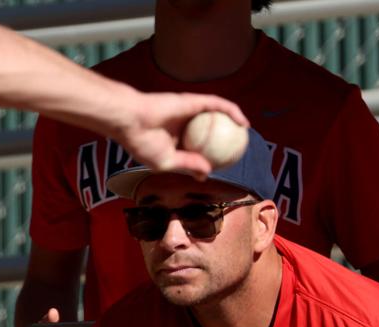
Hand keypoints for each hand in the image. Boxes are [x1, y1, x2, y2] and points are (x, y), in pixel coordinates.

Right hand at [119, 92, 248, 179]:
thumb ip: (188, 165)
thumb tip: (207, 174)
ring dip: (233, 121)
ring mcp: (189, 111)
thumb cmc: (144, 143)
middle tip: (238, 147)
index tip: (224, 163)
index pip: (198, 147)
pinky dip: (232, 112)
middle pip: (210, 129)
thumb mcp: (168, 162)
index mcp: (175, 139)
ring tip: (247, 132)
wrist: (132, 121)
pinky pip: (217, 105)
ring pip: (216, 115)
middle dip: (225, 136)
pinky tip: (245, 123)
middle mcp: (184, 124)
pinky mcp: (193, 100)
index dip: (212, 154)